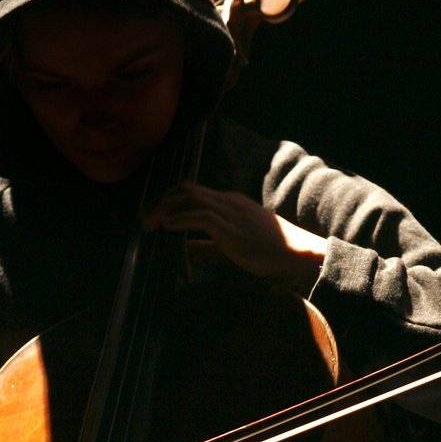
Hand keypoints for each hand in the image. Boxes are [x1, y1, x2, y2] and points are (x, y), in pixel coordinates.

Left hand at [143, 183, 327, 286]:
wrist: (295, 252)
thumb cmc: (268, 251)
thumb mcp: (231, 247)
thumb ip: (208, 247)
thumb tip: (185, 252)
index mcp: (229, 203)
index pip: (194, 192)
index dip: (171, 200)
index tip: (155, 213)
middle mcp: (227, 201)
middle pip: (187, 189)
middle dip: (163, 201)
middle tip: (146, 218)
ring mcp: (229, 211)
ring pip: (190, 198)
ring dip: (166, 209)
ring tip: (150, 223)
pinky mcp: (231, 227)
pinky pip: (200, 216)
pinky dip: (180, 220)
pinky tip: (166, 228)